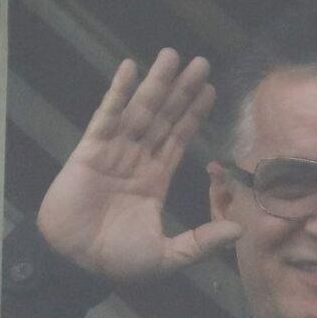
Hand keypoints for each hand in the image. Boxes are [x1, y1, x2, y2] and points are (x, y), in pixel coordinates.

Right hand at [36, 49, 242, 281]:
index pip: (180, 140)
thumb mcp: (169, 255)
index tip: (211, 90)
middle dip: (182, 91)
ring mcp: (114, 152)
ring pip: (140, 111)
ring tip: (172, 55)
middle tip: (201, 62)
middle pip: (164, 117)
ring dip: (156, 83)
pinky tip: (130, 68)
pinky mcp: (91, 150)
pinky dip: (117, 92)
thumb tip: (240, 230)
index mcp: (156, 180)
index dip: (194, 115)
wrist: (76, 262)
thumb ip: (203, 242)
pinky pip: (107, 116)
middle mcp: (138, 160)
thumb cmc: (119, 261)